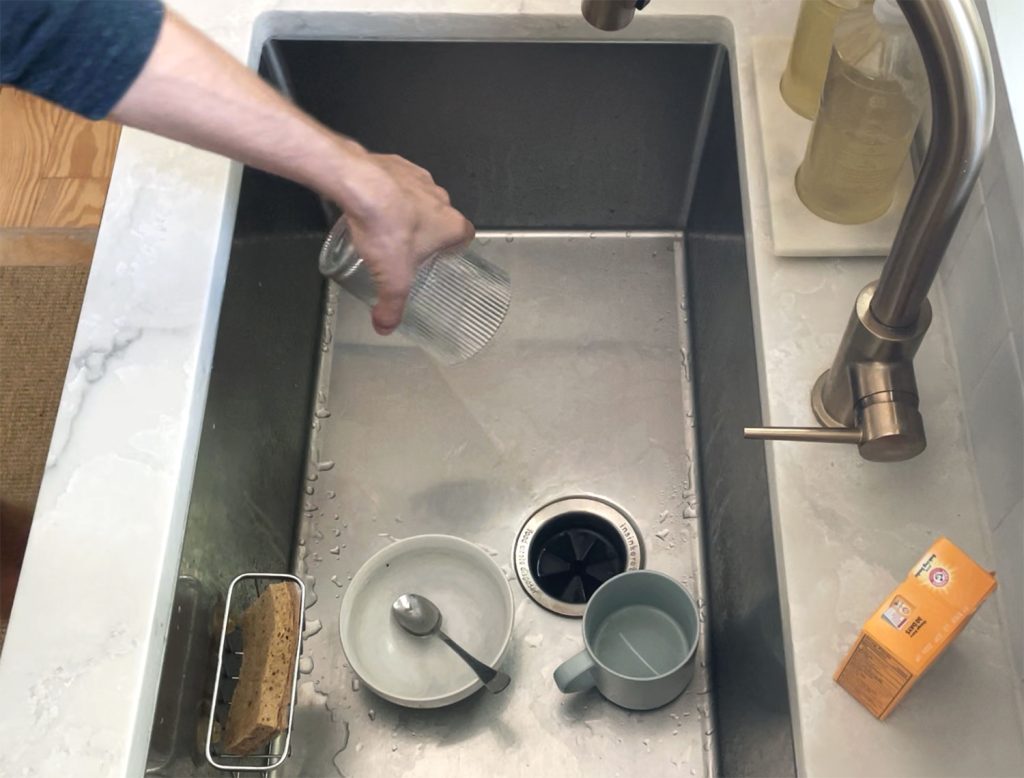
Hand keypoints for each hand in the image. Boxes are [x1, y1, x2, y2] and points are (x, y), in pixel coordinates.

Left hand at [337, 150, 474, 334]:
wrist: (360, 185)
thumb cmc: (386, 227)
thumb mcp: (392, 279)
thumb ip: (392, 306)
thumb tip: (386, 325)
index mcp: (450, 224)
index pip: (465, 236)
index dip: (454, 247)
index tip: (441, 256)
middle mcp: (440, 198)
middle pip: (440, 218)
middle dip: (426, 232)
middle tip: (405, 249)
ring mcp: (419, 178)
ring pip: (418, 198)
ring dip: (406, 210)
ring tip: (384, 227)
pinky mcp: (396, 164)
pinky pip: (396, 180)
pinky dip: (387, 191)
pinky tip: (370, 206)